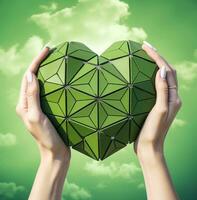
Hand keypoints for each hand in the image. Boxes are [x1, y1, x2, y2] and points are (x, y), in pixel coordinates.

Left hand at [16, 46, 70, 160]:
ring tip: (54, 61)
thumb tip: (29, 74)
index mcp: (23, 105)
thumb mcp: (37, 117)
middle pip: (33, 79)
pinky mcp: (47, 110)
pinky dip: (52, 83)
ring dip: (46, 71)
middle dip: (40, 63)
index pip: (28, 78)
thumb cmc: (46, 138)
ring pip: (40, 84)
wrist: (55, 153)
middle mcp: (29, 104)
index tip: (46, 50)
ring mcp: (38, 106)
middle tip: (50, 51)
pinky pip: (48, 92)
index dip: (36, 62)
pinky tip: (59, 79)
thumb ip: (32, 96)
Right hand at [134, 41, 181, 156]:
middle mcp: (170, 97)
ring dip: (154, 65)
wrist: (149, 147)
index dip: (158, 57)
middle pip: (166, 72)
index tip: (147, 46)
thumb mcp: (159, 109)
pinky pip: (155, 85)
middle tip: (145, 46)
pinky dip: (150, 76)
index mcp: (174, 97)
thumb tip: (162, 70)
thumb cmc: (154, 131)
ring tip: (145, 56)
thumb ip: (162, 90)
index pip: (167, 71)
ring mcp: (163, 100)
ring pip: (161, 78)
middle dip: (157, 57)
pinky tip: (143, 74)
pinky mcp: (155, 104)